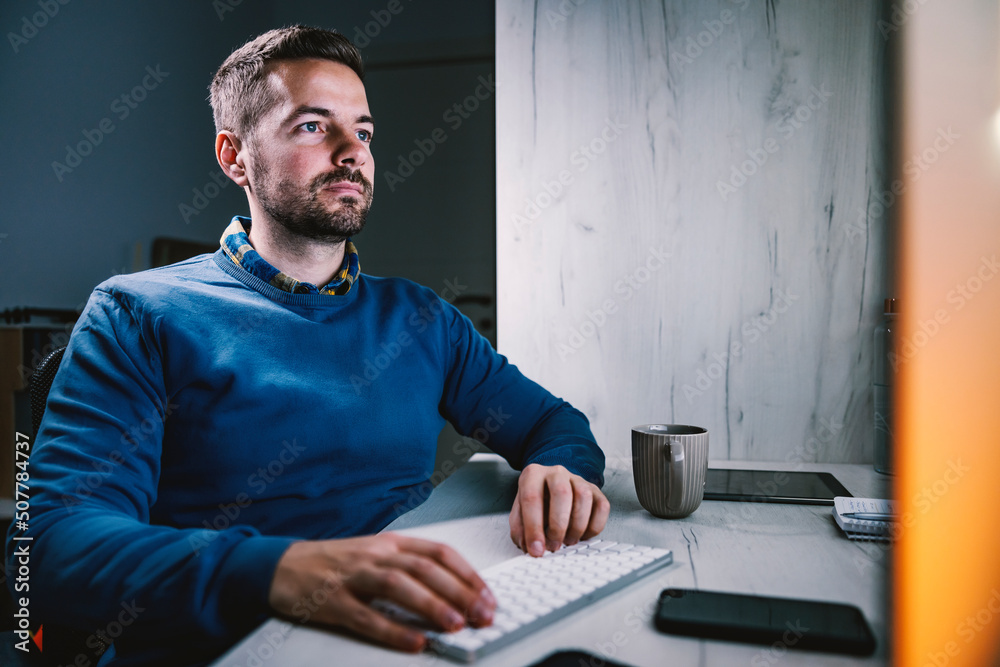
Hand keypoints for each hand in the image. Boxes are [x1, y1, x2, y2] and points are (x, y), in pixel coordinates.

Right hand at [267, 533, 495, 651]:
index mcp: (390, 543)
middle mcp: (375, 554)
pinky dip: (392, 631)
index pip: (438, 552)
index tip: (488, 596)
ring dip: (431, 605)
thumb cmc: (335, 563)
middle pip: (424, 568)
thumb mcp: (377, 555)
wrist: (282, 565)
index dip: (467, 574)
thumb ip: (410, 569)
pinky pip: (366, 617)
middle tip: (482, 614)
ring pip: (398, 585)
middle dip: (459, 591)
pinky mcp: (332, 601)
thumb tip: (455, 593)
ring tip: (455, 625)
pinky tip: (413, 642)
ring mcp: (353, 576)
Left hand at [509, 463, 609, 556]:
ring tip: (568, 541)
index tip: (536, 550)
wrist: (550, 487)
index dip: (533, 527)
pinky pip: (602, 507)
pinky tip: (582, 535)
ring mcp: (578, 479)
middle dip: (558, 525)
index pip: (532, 498)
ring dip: (577, 526)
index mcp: (533, 475)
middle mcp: (556, 473)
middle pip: (561, 493)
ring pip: (584, 498)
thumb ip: (521, 530)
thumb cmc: (536, 501)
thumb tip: (531, 548)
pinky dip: (594, 526)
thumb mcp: (520, 512)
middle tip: (554, 546)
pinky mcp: (595, 490)